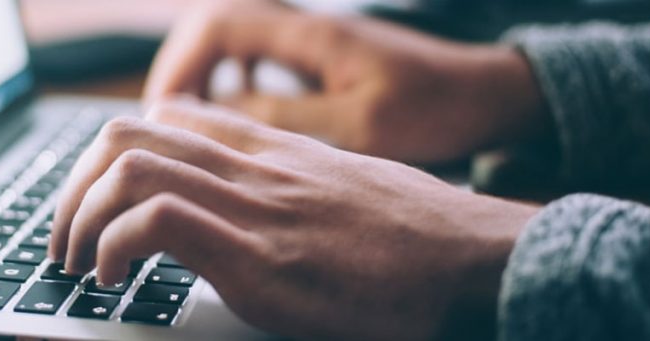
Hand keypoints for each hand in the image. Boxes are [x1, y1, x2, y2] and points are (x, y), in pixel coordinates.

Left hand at [50, 98, 539, 339]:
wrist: (478, 261)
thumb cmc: (421, 236)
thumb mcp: (346, 190)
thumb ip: (291, 188)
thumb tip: (256, 213)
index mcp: (273, 152)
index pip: (168, 117)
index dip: (112, 155)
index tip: (98, 200)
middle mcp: (254, 167)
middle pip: (128, 134)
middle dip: (74, 187)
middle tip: (65, 237)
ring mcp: (255, 207)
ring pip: (129, 167)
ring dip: (79, 217)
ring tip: (77, 262)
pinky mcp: (259, 257)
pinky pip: (157, 222)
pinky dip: (114, 247)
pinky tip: (114, 279)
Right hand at [144, 0, 547, 163]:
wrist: (487, 95)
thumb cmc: (436, 109)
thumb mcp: (360, 126)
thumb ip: (286, 118)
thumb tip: (217, 115)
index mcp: (312, 35)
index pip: (218, 26)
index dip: (179, 66)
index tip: (164, 113)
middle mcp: (306, 26)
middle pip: (213, 24)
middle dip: (179, 68)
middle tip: (163, 120)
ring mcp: (312, 39)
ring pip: (231, 37)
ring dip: (201, 73)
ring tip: (186, 120)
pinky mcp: (320, 57)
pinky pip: (256, 54)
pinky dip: (230, 78)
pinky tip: (232, 112)